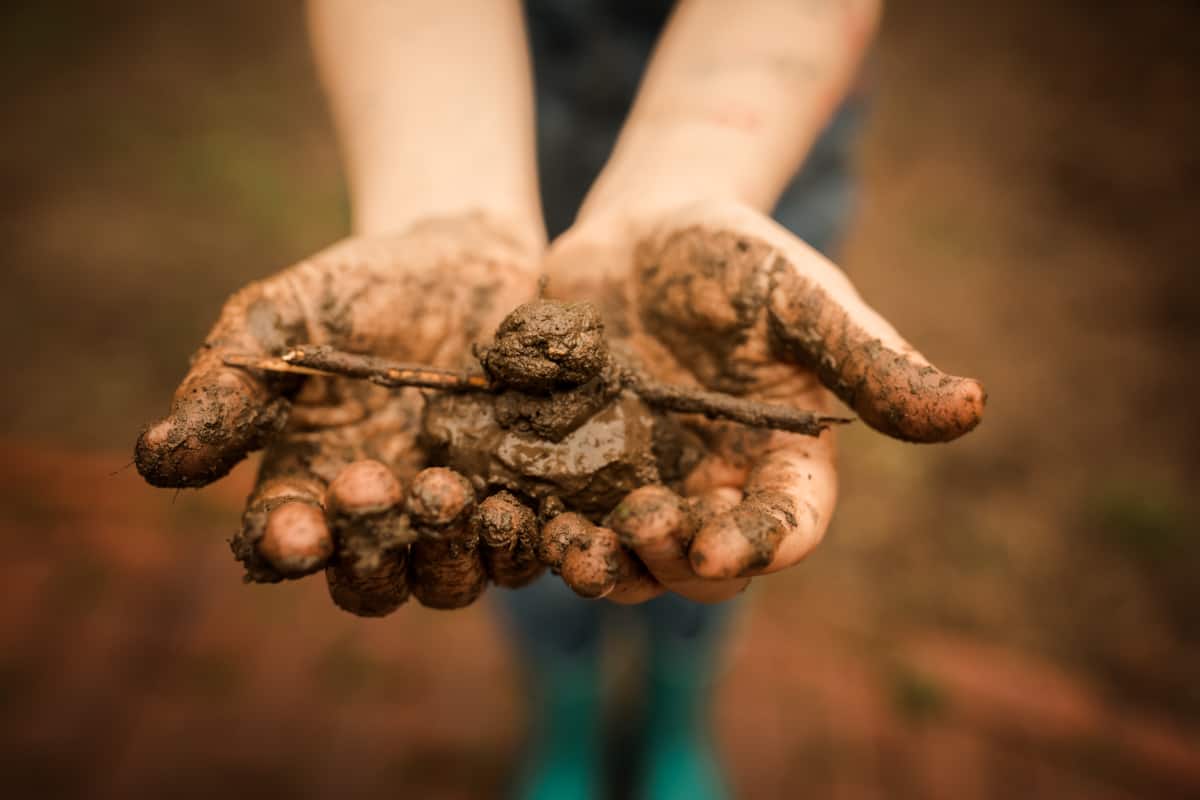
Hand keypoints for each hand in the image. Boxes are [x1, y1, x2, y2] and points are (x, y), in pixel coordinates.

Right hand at [135, 215, 540, 613]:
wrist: (465, 257)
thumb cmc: (358, 288)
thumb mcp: (281, 319)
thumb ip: (229, 384)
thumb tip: (151, 459)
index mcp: (310, 487)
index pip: (286, 542)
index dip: (287, 546)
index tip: (296, 527)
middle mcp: (383, 523)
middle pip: (372, 583)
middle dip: (373, 549)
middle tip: (378, 486)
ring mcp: (460, 518)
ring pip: (454, 580)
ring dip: (454, 552)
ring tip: (457, 498)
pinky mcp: (530, 500)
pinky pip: (535, 548)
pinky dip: (540, 546)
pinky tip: (546, 520)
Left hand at [542, 200, 984, 603]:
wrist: (642, 225)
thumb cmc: (736, 255)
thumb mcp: (801, 298)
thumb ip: (870, 359)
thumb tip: (974, 408)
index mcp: (782, 463)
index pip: (784, 530)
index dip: (756, 548)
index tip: (719, 547)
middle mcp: (713, 488)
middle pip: (700, 563)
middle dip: (671, 563)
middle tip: (639, 533)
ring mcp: (641, 484)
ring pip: (627, 556)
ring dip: (602, 565)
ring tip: (571, 549)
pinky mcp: (575, 469)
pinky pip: (562, 516)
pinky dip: (542, 525)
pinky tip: (512, 515)